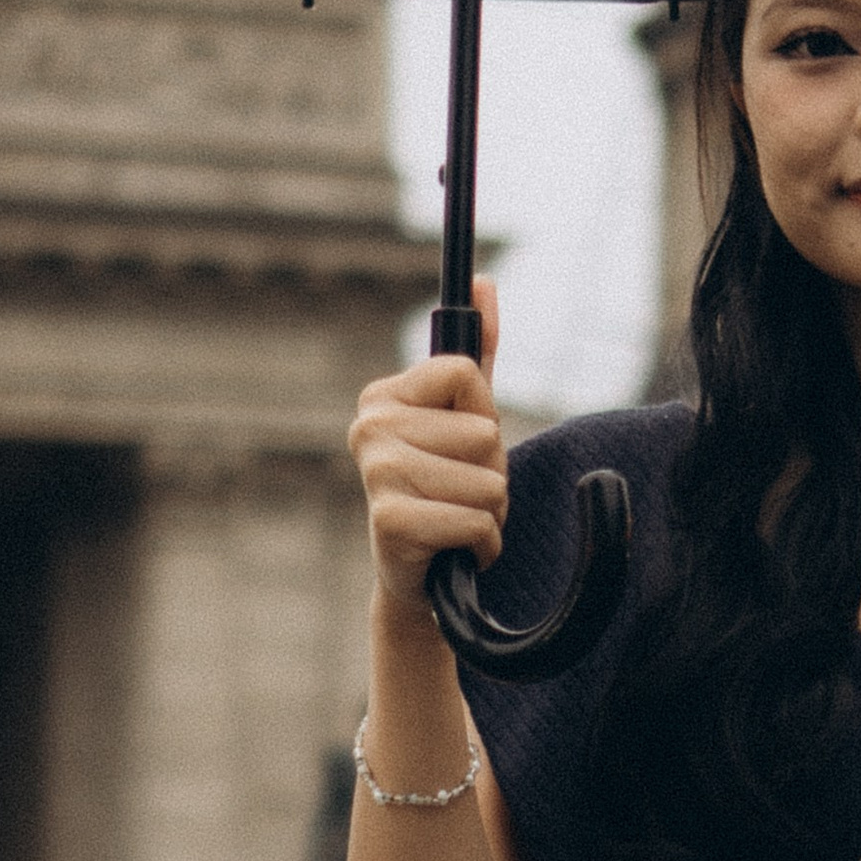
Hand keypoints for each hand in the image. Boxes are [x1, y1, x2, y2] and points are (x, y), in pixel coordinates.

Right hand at [349, 281, 506, 615]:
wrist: (420, 579)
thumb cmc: (445, 491)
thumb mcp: (464, 419)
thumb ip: (477, 352)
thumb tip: (485, 281)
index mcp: (383, 396)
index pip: (465, 373)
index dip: (483, 415)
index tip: (460, 444)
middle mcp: (369, 428)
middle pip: (484, 431)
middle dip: (491, 471)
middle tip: (458, 493)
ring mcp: (376, 474)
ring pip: (488, 481)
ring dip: (489, 511)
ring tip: (455, 521)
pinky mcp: (390, 523)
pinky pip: (478, 521)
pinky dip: (482, 544)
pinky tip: (453, 549)